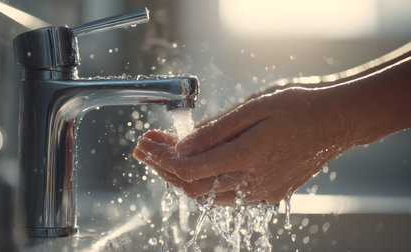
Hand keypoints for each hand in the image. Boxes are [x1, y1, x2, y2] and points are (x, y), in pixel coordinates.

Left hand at [134, 87, 350, 204]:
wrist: (336, 121)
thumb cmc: (299, 106)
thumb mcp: (254, 107)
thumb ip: (216, 130)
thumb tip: (182, 145)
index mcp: (249, 156)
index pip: (189, 167)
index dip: (161, 158)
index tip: (144, 144)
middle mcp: (254, 182)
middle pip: (193, 186)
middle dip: (163, 168)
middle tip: (145, 149)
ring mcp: (262, 192)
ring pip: (207, 195)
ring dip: (180, 176)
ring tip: (162, 155)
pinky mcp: (268, 193)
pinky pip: (225, 195)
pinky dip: (202, 182)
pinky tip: (193, 164)